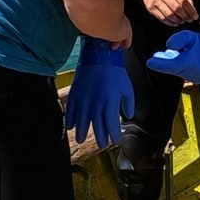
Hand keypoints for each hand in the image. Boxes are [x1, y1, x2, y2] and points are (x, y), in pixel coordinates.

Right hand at [64, 37, 133, 151]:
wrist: (100, 54)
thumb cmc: (115, 71)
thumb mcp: (127, 87)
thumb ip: (128, 103)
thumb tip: (127, 115)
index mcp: (110, 101)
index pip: (111, 123)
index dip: (113, 134)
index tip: (115, 139)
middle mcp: (96, 102)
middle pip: (97, 125)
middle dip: (100, 137)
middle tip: (102, 145)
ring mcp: (84, 98)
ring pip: (81, 120)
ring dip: (81, 132)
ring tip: (81, 140)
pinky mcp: (75, 92)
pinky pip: (71, 109)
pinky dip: (70, 119)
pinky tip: (71, 126)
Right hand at [142, 0, 197, 27]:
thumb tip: (193, 10)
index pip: (183, 1)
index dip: (190, 11)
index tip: (194, 16)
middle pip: (177, 9)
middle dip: (185, 16)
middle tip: (188, 20)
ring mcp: (157, 2)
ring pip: (170, 15)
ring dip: (178, 20)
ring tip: (181, 21)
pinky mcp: (152, 9)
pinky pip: (163, 18)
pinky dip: (170, 23)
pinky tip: (174, 22)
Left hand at [145, 26, 199, 85]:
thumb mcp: (189, 36)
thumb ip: (178, 39)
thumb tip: (168, 46)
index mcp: (185, 64)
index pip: (167, 66)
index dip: (157, 64)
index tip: (150, 62)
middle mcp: (188, 73)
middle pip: (172, 69)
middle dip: (165, 62)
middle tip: (158, 56)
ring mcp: (194, 77)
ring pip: (179, 71)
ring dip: (174, 64)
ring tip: (172, 55)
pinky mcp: (198, 79)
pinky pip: (186, 74)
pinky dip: (182, 68)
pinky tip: (183, 60)